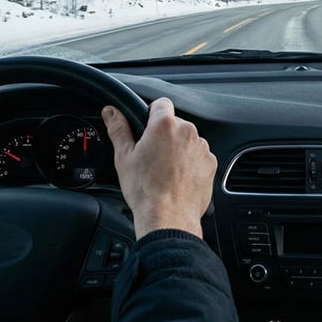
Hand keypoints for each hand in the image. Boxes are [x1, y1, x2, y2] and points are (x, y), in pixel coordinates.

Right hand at [102, 98, 216, 239]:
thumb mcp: (124, 157)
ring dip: (178, 149)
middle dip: (164, 135)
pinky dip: (190, 163)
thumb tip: (111, 112)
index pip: (161, 104)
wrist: (168, 218)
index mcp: (165, 125)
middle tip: (152, 156)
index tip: (147, 127)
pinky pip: (199, 156)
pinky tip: (177, 178)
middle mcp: (188, 132)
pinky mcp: (211, 163)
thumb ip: (118, 129)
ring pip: (188, 140)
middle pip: (175, 124)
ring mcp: (202, 148)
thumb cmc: (145, 190)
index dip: (151, 114)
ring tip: (164, 171)